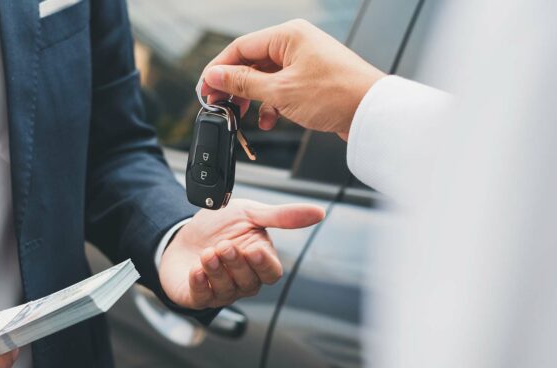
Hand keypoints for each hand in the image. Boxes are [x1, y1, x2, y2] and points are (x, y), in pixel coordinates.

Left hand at [160, 199, 324, 308]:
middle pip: (249, 282)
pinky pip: (202, 297)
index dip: (263, 264)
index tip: (253, 250)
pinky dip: (199, 284)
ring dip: (216, 271)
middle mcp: (242, 280)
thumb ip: (282, 216)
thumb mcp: (250, 213)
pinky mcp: (197, 296)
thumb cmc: (219, 226)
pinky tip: (196, 270)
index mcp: (258, 262)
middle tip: (224, 245)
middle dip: (236, 264)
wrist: (182, 233)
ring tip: (207, 253)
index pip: (271, 272)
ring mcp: (221, 291)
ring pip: (226, 290)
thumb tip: (319, 212)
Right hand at [201, 19, 384, 139]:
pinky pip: (281, 89)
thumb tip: (215, 76)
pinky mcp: (311, 80)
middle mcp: (295, 44)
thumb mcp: (280, 91)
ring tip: (243, 116)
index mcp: (288, 35)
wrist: (372, 113)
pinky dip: (271, 105)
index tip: (205, 89)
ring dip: (252, 99)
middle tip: (219, 106)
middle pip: (251, 62)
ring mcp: (304, 61)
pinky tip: (268, 121)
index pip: (240, 47)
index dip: (218, 70)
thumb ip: (243, 84)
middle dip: (234, 87)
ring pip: (265, 78)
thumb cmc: (336, 95)